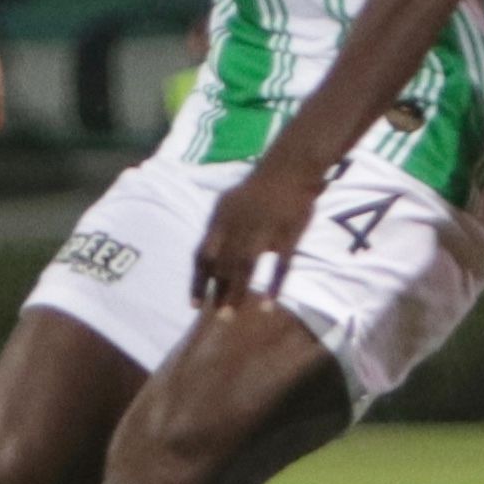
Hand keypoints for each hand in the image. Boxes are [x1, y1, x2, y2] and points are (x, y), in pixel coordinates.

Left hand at [191, 149, 323, 308]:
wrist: (289, 168)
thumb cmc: (256, 189)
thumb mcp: (227, 204)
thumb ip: (218, 231)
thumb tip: (207, 260)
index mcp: (221, 219)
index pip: (202, 255)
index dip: (198, 281)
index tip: (195, 304)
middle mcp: (239, 224)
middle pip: (223, 263)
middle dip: (218, 291)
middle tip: (218, 316)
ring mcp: (264, 228)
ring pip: (246, 265)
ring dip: (237, 291)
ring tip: (232, 313)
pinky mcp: (288, 232)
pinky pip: (280, 264)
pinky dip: (273, 285)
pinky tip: (268, 303)